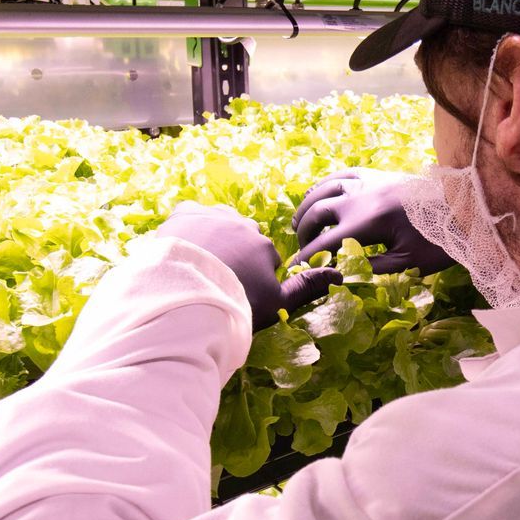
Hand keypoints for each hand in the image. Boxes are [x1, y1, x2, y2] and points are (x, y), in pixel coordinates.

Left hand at [156, 203, 342, 332]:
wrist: (186, 299)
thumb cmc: (236, 305)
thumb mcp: (276, 303)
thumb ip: (306, 287)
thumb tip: (339, 276)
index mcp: (263, 245)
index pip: (263, 257)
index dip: (252, 277)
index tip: (238, 294)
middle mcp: (241, 224)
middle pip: (240, 237)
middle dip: (232, 255)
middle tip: (216, 283)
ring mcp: (211, 216)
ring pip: (215, 225)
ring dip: (210, 241)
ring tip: (195, 269)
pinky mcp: (182, 214)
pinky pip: (189, 217)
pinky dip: (186, 231)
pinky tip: (180, 253)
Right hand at [292, 169, 457, 274]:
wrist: (465, 206)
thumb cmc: (441, 240)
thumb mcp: (407, 263)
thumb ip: (371, 270)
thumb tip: (341, 276)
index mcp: (368, 221)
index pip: (326, 242)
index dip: (307, 257)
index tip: (295, 270)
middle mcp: (361, 196)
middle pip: (317, 213)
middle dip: (304, 233)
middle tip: (301, 250)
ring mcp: (368, 181)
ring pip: (323, 189)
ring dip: (307, 206)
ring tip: (299, 224)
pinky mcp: (377, 174)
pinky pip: (341, 174)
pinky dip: (324, 185)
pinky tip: (318, 195)